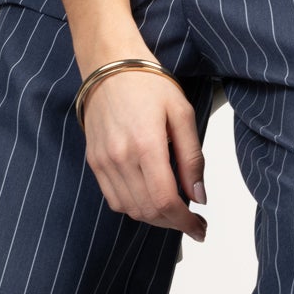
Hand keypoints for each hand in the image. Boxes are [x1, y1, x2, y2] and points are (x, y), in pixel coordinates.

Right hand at [81, 63, 207, 239]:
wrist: (109, 65)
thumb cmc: (148, 84)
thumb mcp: (182, 114)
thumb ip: (192, 158)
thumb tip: (199, 196)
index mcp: (146, 145)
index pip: (165, 201)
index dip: (185, 222)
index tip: (200, 228)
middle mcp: (120, 158)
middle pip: (148, 211)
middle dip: (173, 223)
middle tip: (192, 223)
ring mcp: (103, 162)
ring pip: (130, 209)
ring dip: (154, 218)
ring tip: (173, 211)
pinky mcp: (94, 161)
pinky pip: (113, 199)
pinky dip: (134, 207)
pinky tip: (149, 199)